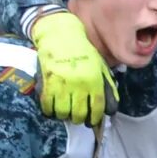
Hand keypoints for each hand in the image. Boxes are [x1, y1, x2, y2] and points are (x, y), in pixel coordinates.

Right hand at [28, 10, 109, 124]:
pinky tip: (52, 109)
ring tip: (65, 112)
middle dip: (79, 118)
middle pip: (79, 113)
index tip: (92, 121)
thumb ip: (107, 88)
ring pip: (62, 113)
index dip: (95, 118)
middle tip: (78, 117)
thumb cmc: (83, 53)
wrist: (60, 36)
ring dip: (64, 116)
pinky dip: (49, 111)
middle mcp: (78, 84)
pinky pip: (46, 106)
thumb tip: (110, 109)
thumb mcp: (100, 67)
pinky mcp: (46, 83)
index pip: (97, 107)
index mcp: (94, 80)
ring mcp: (61, 85)